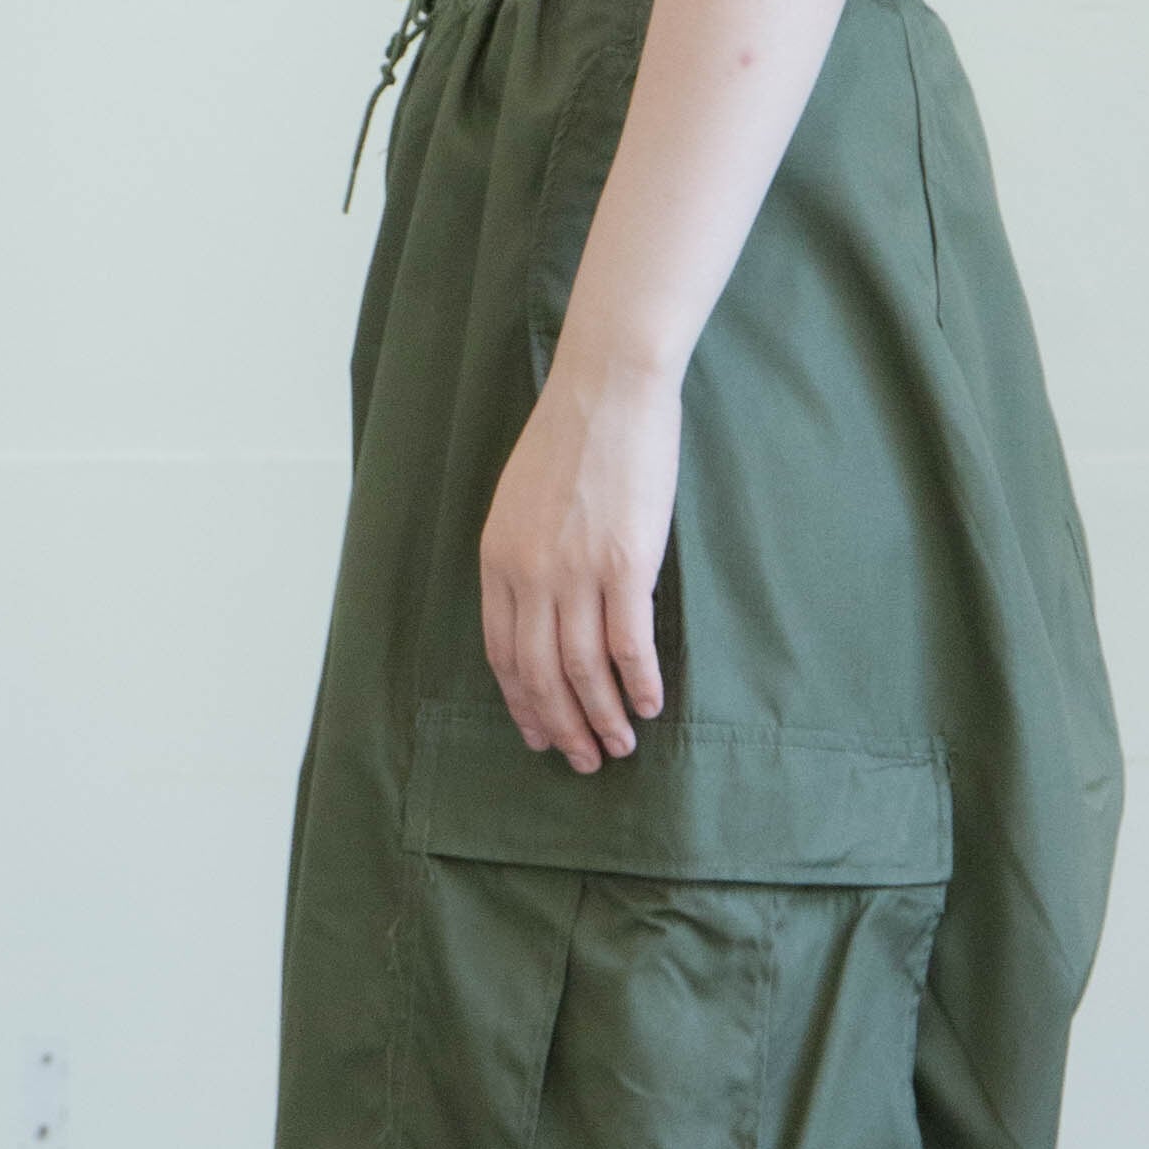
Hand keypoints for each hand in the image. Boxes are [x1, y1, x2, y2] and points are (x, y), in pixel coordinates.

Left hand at [480, 353, 677, 771]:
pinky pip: (629, 645)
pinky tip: (649, 706)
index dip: (522, 703)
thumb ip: (525, 556)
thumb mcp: (522, 500)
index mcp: (498, 560)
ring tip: (619, 747)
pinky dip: (637, 684)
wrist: (608, 388)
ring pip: (582, 669)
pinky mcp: (625, 565)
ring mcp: (576, 572)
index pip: (502, 653)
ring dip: (601, 717)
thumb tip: (543, 607)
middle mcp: (530, 574)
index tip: (540, 734)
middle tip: (585, 760)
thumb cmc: (573, 437)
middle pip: (540, 673)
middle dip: (562, 726)